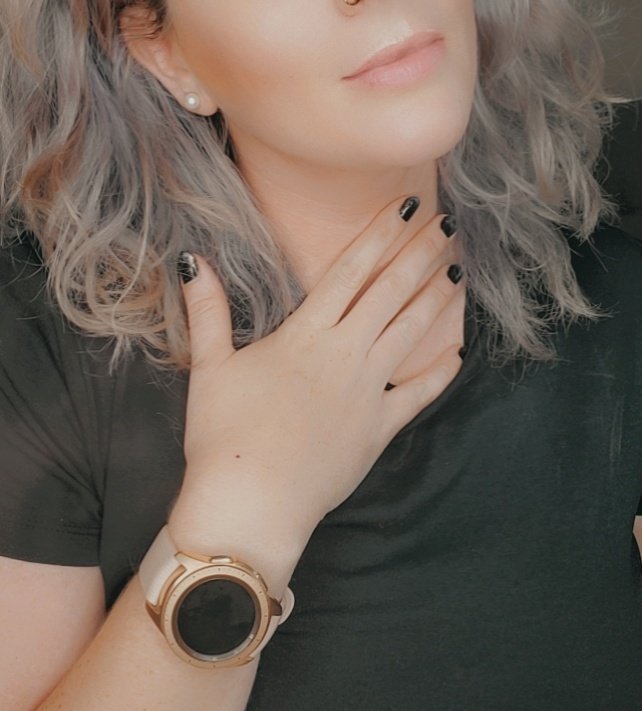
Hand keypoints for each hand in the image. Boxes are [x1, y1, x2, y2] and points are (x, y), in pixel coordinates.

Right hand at [176, 197, 463, 543]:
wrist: (252, 505)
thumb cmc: (223, 437)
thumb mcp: (209, 367)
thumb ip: (207, 311)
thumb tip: (192, 259)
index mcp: (306, 335)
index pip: (350, 271)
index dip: (380, 235)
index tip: (405, 205)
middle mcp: (345, 355)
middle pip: (391, 293)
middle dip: (421, 254)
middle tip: (447, 224)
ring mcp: (368, 392)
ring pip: (411, 333)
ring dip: (436, 300)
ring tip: (457, 272)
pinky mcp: (379, 430)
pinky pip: (418, 395)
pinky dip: (439, 372)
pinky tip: (457, 352)